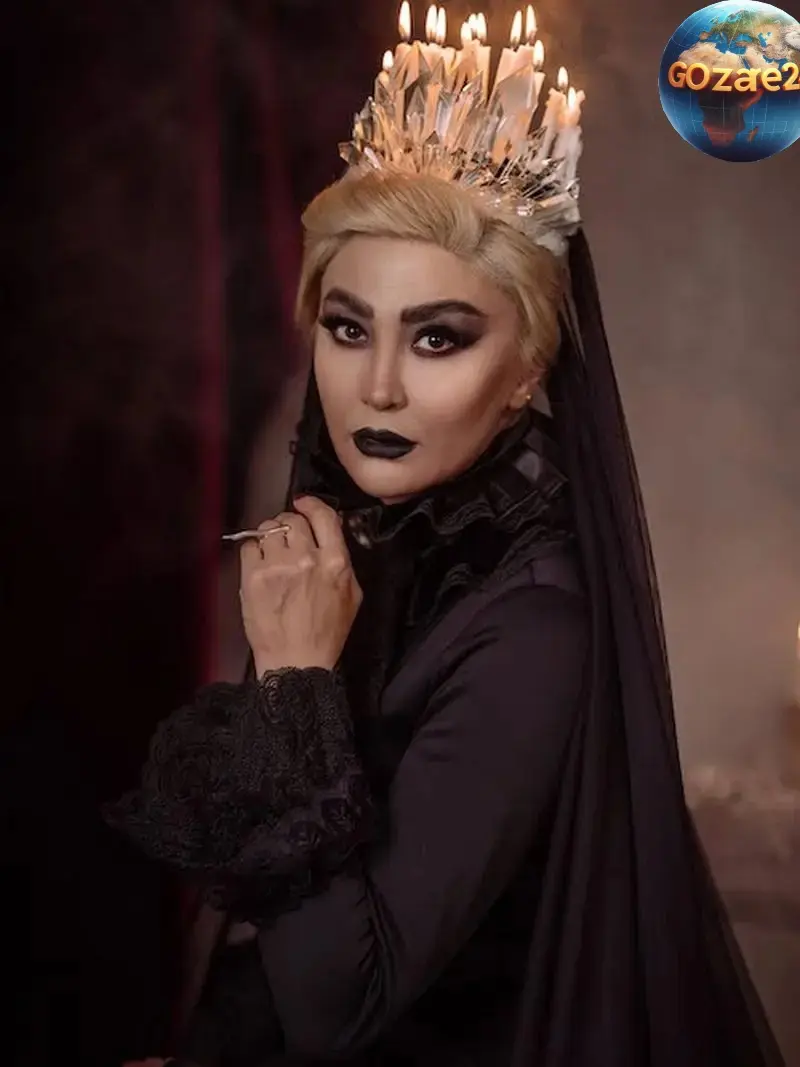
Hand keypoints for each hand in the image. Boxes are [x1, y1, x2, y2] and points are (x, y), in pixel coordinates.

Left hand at [240, 496, 361, 674]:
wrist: (296, 661)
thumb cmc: (326, 632)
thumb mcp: (352, 595)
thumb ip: (343, 560)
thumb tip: (332, 530)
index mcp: (335, 562)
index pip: (323, 516)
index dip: (311, 504)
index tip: (304, 503)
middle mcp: (306, 559)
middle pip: (292, 519)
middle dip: (289, 523)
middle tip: (288, 537)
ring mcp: (277, 567)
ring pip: (268, 529)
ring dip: (270, 536)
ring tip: (273, 553)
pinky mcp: (253, 578)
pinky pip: (249, 546)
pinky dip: (254, 551)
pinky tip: (261, 566)